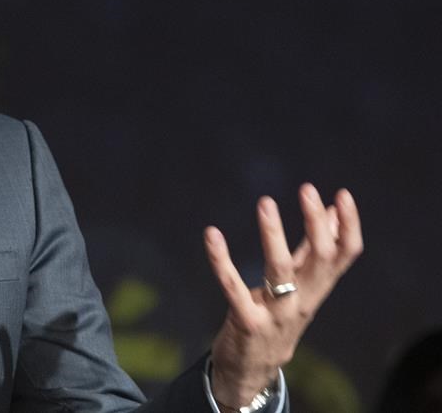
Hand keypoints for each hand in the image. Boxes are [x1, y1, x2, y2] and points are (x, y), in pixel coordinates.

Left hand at [203, 184, 362, 407]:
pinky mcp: (247, 322)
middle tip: (307, 190)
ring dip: (273, 235)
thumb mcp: (301, 285)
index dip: (348, 225)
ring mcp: (276, 313)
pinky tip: (211, 235)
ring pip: (280, 270)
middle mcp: (303, 299)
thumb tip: (333, 212)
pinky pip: (233, 288)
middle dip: (316, 223)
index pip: (344, 254)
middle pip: (321, 259)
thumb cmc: (278, 317)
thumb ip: (314, 250)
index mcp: (318, 287)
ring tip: (266, 203)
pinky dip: (221, 261)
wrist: (254, 369)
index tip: (343, 194)